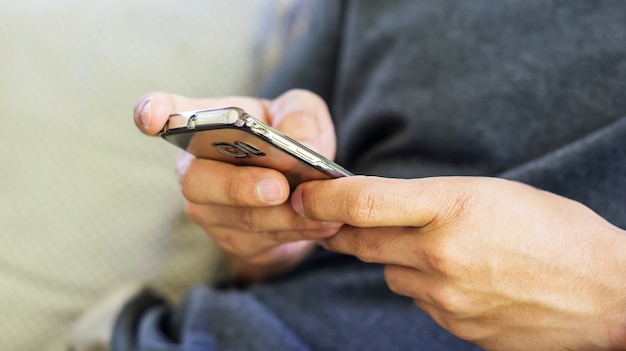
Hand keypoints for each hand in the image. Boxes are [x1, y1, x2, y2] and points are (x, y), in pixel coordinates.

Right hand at [134, 89, 341, 281]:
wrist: (296, 189)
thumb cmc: (288, 139)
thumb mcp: (301, 114)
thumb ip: (301, 116)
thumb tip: (302, 144)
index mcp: (206, 125)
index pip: (171, 115)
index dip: (154, 114)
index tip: (150, 120)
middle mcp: (197, 168)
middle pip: (196, 180)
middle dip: (237, 186)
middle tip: (278, 187)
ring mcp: (210, 209)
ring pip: (237, 218)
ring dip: (282, 216)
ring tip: (320, 211)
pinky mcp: (232, 239)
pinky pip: (262, 240)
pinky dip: (296, 232)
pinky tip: (324, 225)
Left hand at [291, 176, 625, 349]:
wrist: (606, 293)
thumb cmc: (554, 230)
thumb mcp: (492, 193)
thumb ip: (430, 202)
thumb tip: (379, 211)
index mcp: (453, 206)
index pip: (365, 201)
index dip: (324, 199)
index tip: (303, 197)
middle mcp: (441, 253)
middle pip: (361, 241)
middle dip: (342, 230)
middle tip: (334, 220)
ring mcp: (446, 297)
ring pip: (390, 274)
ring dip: (397, 260)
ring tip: (440, 251)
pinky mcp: (454, 327)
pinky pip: (419, 301)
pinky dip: (425, 287)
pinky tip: (461, 279)